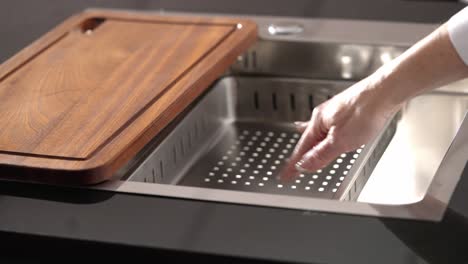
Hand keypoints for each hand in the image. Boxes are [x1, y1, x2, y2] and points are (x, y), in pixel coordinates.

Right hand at [282, 76, 399, 179]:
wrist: (386, 90)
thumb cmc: (366, 111)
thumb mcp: (341, 141)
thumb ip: (321, 155)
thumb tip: (304, 165)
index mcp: (318, 122)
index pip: (301, 149)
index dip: (294, 165)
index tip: (286, 176)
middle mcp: (323, 115)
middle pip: (308, 140)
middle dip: (300, 155)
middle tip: (293, 169)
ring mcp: (335, 111)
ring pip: (319, 132)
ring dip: (311, 145)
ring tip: (303, 152)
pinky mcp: (348, 109)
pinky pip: (330, 126)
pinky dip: (324, 133)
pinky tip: (327, 130)